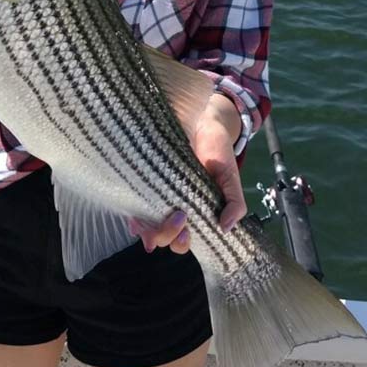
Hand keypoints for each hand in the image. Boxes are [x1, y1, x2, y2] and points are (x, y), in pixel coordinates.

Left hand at [130, 93, 246, 253]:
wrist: (203, 123)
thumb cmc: (217, 153)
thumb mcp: (230, 178)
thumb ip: (234, 203)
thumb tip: (225, 228)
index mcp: (194, 214)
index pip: (183, 240)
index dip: (182, 242)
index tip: (188, 231)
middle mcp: (172, 209)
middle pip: (162, 237)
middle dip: (167, 235)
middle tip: (179, 217)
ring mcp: (156, 196)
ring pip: (145, 225)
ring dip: (148, 229)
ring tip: (156, 217)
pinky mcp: (144, 180)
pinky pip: (132, 203)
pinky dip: (132, 213)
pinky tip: (134, 213)